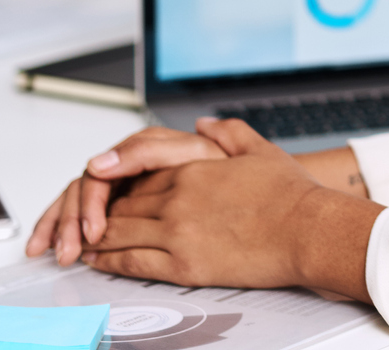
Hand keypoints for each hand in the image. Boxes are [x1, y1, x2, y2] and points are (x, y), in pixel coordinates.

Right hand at [27, 123, 228, 265]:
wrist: (268, 198)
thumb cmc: (236, 176)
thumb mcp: (199, 154)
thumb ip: (151, 150)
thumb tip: (101, 160)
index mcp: (148, 150)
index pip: (102, 171)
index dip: (92, 203)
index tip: (94, 231)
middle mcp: (132, 165)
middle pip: (84, 188)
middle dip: (69, 221)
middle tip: (69, 250)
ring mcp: (125, 184)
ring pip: (76, 201)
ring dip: (59, 226)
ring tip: (54, 253)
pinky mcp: (123, 204)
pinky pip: (83, 214)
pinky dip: (63, 229)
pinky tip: (51, 246)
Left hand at [85, 118, 378, 297]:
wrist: (308, 230)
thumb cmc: (290, 195)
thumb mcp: (258, 148)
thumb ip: (226, 132)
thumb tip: (202, 123)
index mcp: (192, 168)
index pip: (137, 173)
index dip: (117, 184)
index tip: (106, 191)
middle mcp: (178, 197)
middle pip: (121, 203)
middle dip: (98, 213)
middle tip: (83, 222)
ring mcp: (177, 232)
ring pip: (117, 232)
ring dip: (95, 237)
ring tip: (81, 243)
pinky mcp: (183, 265)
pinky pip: (131, 262)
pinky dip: (107, 261)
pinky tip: (98, 261)